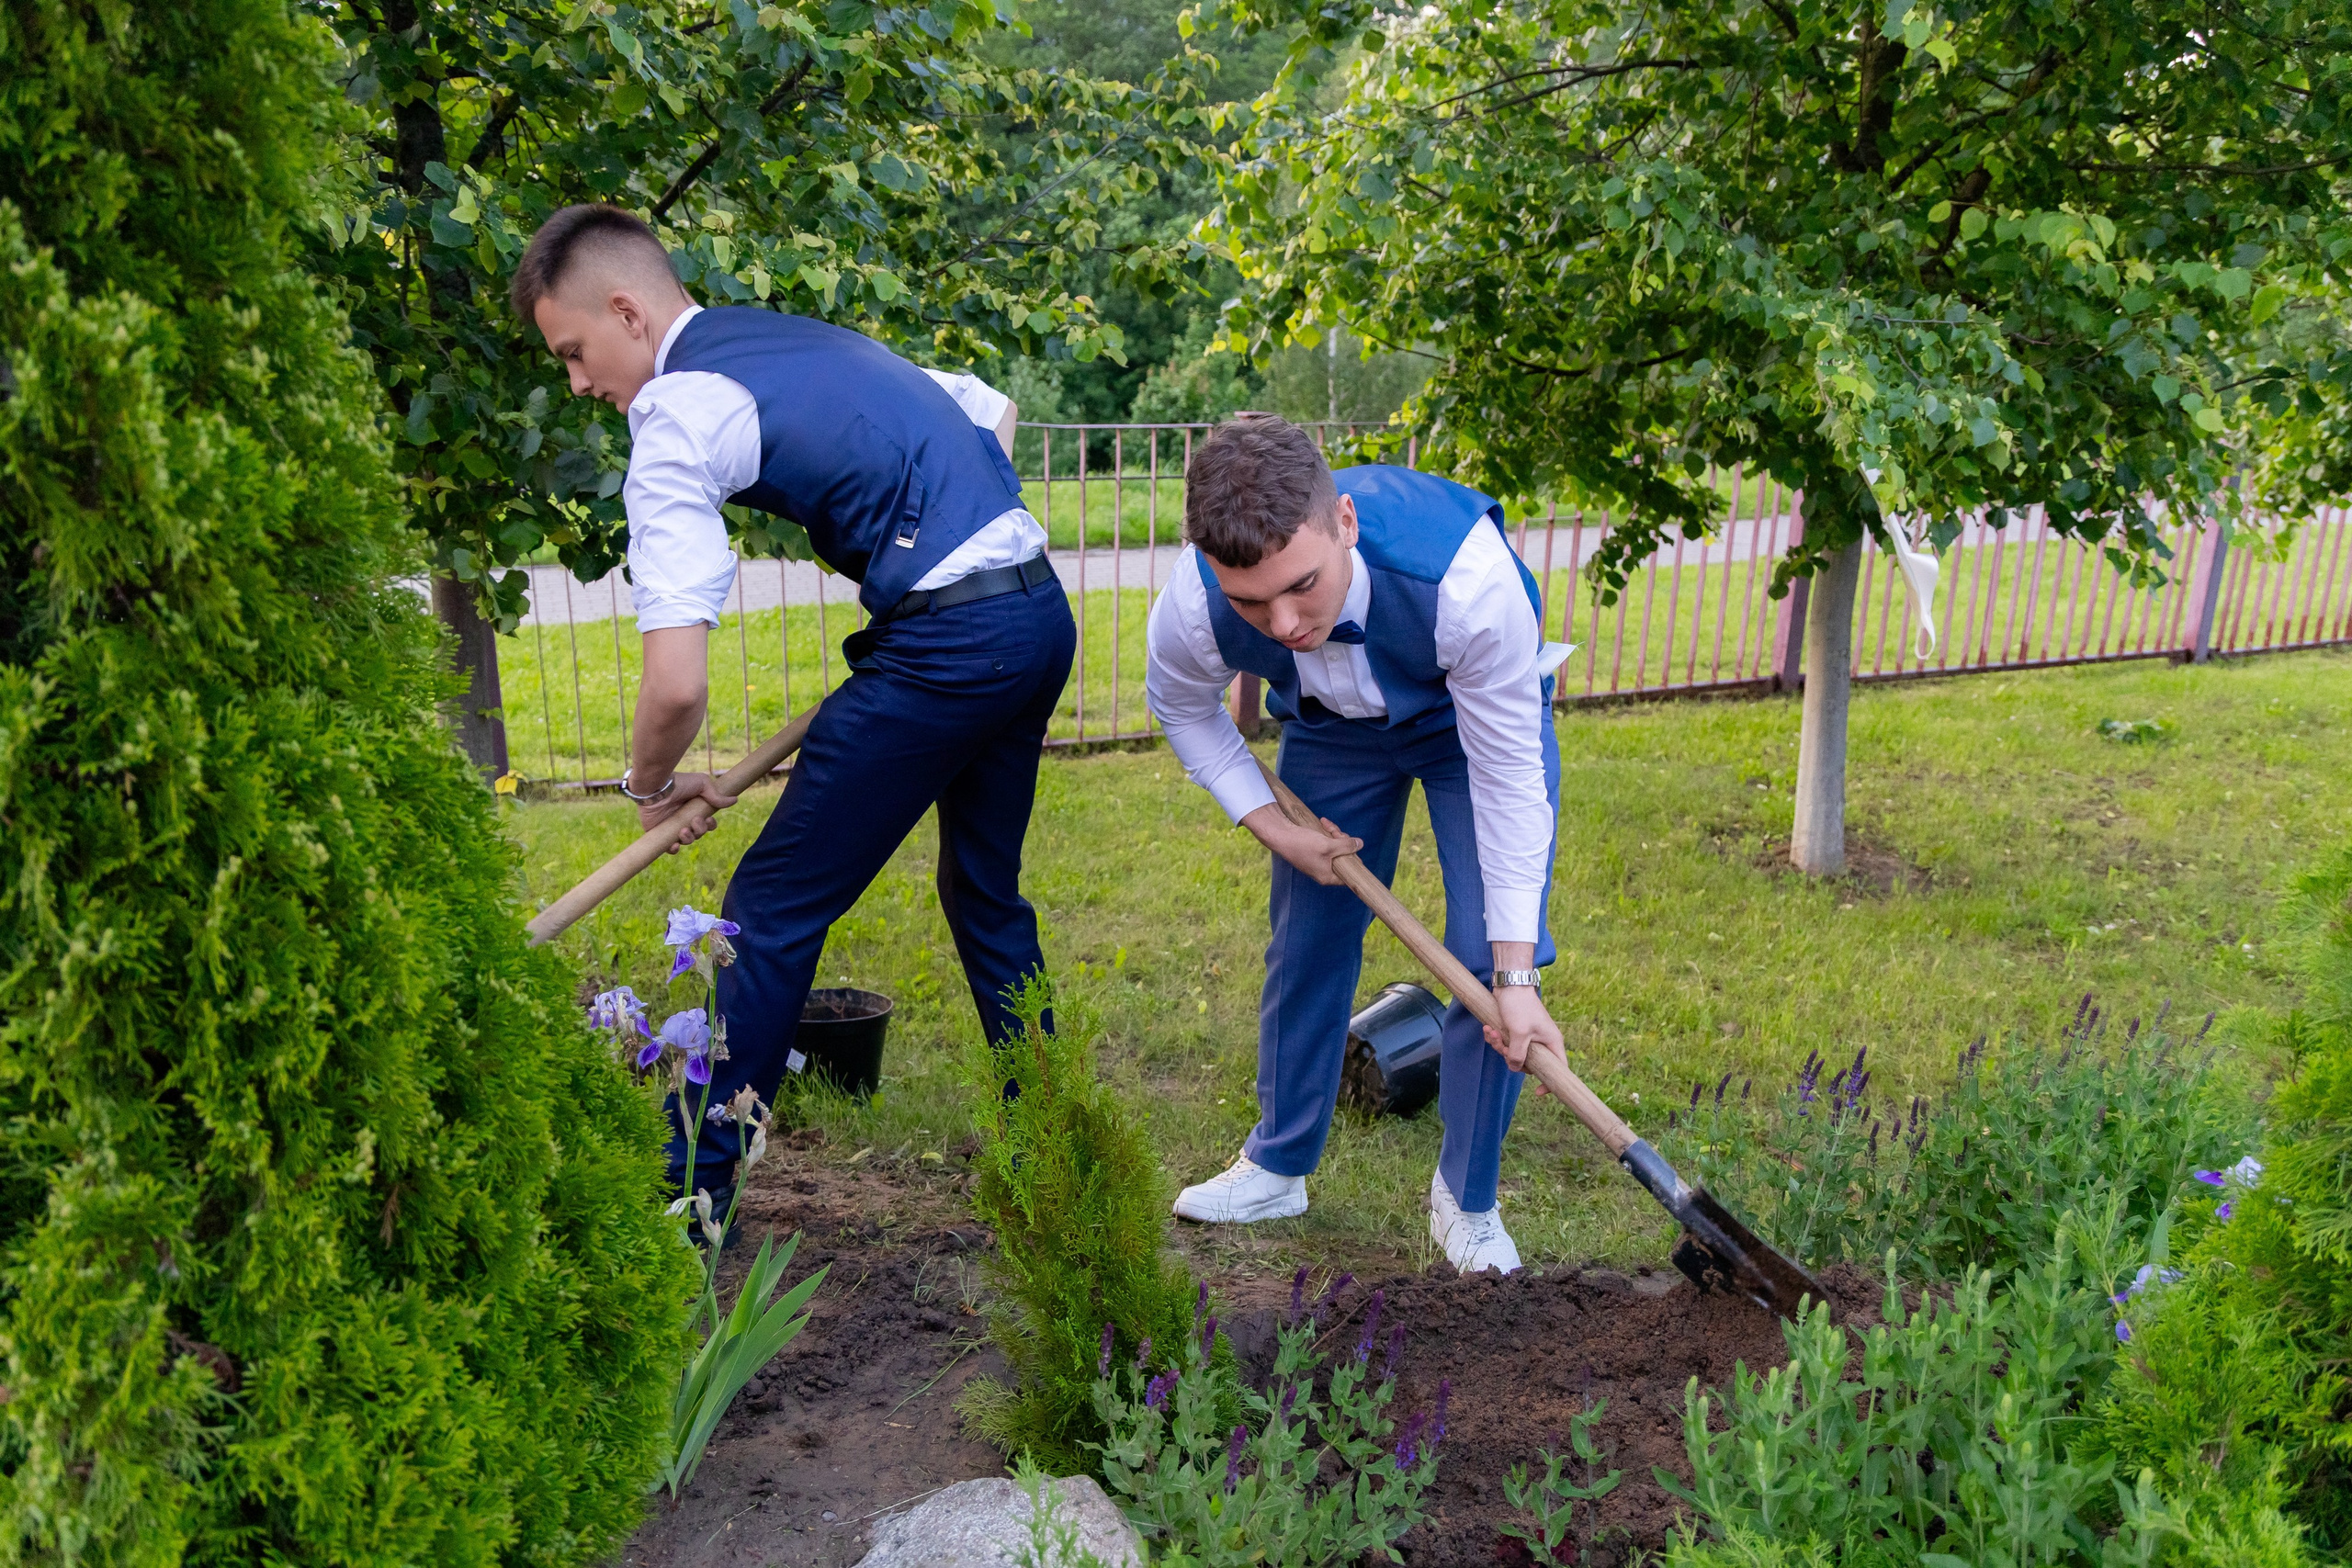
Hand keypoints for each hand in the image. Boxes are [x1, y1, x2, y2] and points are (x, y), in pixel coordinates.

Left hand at [636, 771, 738, 849]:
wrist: (656, 787)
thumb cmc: (679, 783)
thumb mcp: (702, 784)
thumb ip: (717, 795)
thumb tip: (735, 800)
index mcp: (694, 809)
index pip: (707, 824)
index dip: (710, 825)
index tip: (708, 819)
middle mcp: (683, 819)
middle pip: (699, 833)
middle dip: (699, 830)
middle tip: (694, 820)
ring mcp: (671, 827)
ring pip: (686, 841)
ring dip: (688, 838)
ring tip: (683, 830)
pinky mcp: (659, 833)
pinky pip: (668, 848)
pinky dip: (673, 849)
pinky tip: (675, 845)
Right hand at [1240, 803, 1364, 886]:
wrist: (1279, 834)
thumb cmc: (1302, 844)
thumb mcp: (1328, 845)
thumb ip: (1346, 846)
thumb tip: (1360, 844)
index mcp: (1326, 876)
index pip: (1348, 875)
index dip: (1353, 860)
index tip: (1354, 847)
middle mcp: (1322, 870)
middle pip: (1343, 857)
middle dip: (1342, 842)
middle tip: (1337, 833)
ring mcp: (1317, 860)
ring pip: (1335, 847)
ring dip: (1334, 834)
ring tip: (1326, 824)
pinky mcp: (1313, 850)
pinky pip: (1326, 842)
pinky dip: (1326, 833)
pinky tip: (1322, 822)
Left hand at [1483, 983, 1562, 1075]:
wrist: (1510, 984)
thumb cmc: (1519, 1006)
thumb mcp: (1519, 1034)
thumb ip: (1518, 1055)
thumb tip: (1515, 1067)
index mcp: (1552, 1042)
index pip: (1559, 1068)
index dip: (1550, 1082)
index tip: (1538, 1092)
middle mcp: (1543, 1041)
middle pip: (1529, 1063)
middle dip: (1511, 1056)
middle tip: (1502, 1045)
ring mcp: (1529, 1036)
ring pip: (1515, 1053)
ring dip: (1500, 1045)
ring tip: (1490, 1031)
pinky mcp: (1517, 1031)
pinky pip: (1508, 1043)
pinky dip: (1497, 1038)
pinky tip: (1488, 1029)